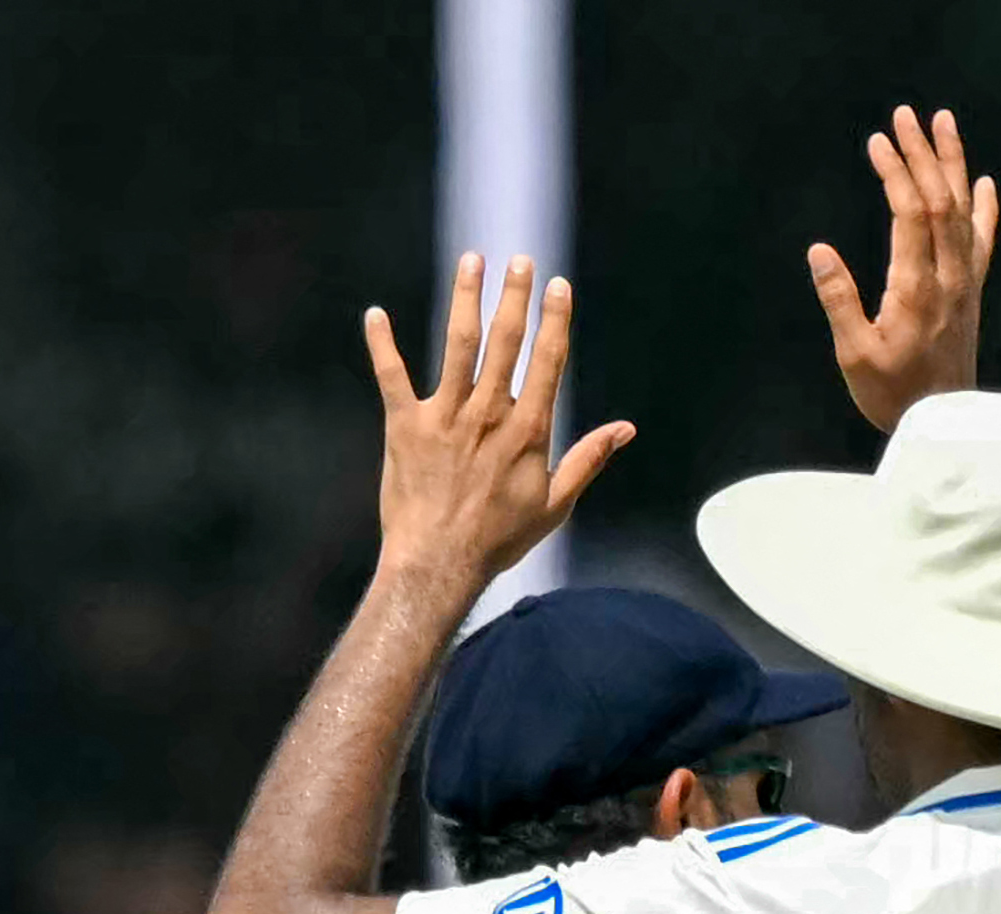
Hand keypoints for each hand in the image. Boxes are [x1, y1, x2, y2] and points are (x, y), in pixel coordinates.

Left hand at [365, 254, 635, 603]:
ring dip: (465, 299)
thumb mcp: (554, 504)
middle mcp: (487, 414)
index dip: (555, 321)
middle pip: (506, 342)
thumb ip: (588, 459)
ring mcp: (444, 417)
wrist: (438, 565)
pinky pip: (392, 377)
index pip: (548, 361)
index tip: (559, 287)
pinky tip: (374, 314)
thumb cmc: (497, 540)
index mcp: (527, 429)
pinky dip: (382, 345)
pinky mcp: (405, 427)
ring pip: (457, 345)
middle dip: (516, 297)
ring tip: (472, 261)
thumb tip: (626, 429)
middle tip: (521, 261)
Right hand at [809, 105, 999, 432]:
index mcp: (917, 287)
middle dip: (922, 153)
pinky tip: (983, 182)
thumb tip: (819, 251)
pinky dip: (984, 207)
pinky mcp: (970, 291)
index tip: (878, 142)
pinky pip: (982, 239)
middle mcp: (948, 275)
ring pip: (963, 209)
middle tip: (905, 114)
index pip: (911, 213)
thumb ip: (839, 299)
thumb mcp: (854, 353)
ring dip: (953, 163)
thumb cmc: (892, 394)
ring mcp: (964, 281)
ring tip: (943, 123)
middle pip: (940, 199)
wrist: (943, 423)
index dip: (896, 173)